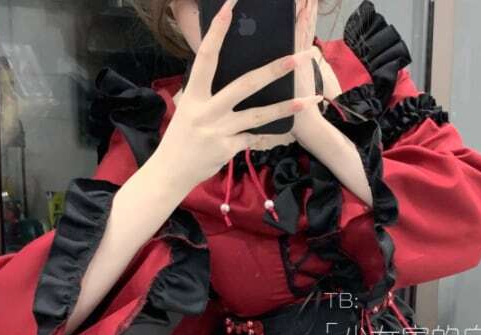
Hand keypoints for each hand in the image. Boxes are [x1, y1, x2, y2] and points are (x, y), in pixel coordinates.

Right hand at [152, 0, 321, 194]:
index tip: (230, 7)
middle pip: (245, 85)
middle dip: (273, 70)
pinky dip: (263, 136)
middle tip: (296, 58)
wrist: (171, 172)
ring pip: (258, 115)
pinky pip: (252, 138)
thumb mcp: (188, 110)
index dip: (217, 31)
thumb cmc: (181, 138)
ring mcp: (218, 131)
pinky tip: (277, 134)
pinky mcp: (228, 148)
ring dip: (286, 107)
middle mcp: (206, 111)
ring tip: (309, 99)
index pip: (206, 57)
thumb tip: (240, 83)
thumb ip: (209, 96)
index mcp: (194, 95)